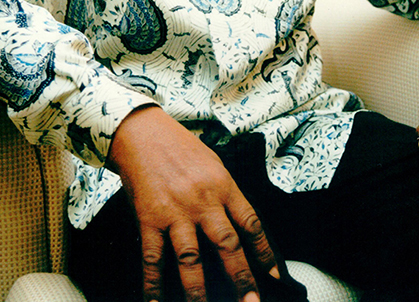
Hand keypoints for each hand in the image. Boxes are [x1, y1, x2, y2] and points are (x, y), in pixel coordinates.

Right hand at [107, 106, 278, 301]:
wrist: (143, 132)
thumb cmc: (181, 148)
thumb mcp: (214, 164)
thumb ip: (227, 194)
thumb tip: (242, 228)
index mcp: (223, 185)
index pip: (251, 222)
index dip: (264, 252)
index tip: (275, 275)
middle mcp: (202, 200)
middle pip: (227, 245)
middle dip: (240, 278)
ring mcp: (175, 211)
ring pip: (191, 259)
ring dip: (199, 291)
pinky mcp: (149, 218)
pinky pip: (152, 258)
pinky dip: (153, 285)